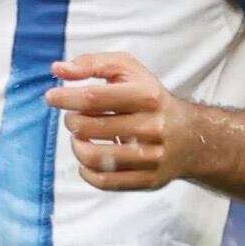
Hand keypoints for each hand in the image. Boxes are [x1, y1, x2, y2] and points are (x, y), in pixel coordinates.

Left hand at [46, 52, 194, 190]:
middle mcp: (152, 126)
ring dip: (76, 146)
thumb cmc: (151, 98)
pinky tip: (88, 160)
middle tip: (75, 118)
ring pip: (93, 158)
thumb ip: (92, 64)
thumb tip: (58, 69)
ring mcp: (152, 156)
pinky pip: (104, 181)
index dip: (65, 97)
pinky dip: (86, 171)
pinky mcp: (149, 180)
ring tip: (80, 138)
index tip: (52, 97)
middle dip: (71, 121)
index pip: (94, 97)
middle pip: (88, 128)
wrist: (192, 136)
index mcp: (147, 96)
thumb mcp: (129, 71)